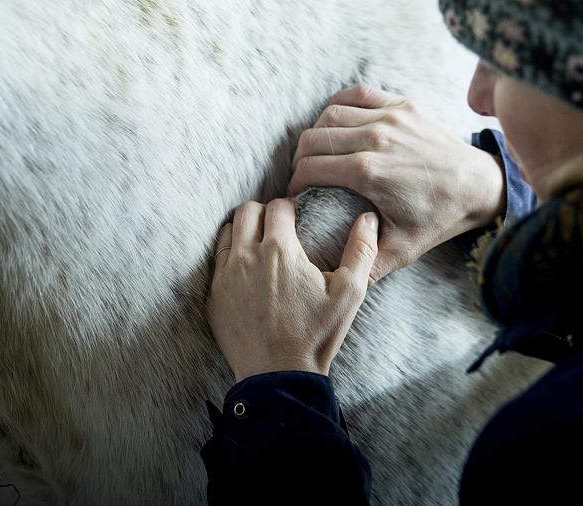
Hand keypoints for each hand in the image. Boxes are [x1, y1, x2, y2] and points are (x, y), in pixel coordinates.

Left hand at [207, 198, 378, 381]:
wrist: (278, 376)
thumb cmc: (316, 335)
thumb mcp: (350, 293)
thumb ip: (362, 249)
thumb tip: (368, 217)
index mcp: (280, 250)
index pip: (278, 206)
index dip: (290, 208)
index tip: (298, 219)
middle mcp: (247, 257)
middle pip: (246, 211)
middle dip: (263, 213)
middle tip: (277, 227)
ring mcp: (225, 277)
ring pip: (226, 232)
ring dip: (243, 231)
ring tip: (259, 245)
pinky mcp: (214, 296)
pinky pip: (216, 262)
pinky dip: (230, 257)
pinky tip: (246, 271)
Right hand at [288, 85, 505, 281]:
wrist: (478, 186)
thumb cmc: (439, 218)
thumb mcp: (401, 250)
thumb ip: (364, 264)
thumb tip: (332, 278)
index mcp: (368, 172)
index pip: (309, 168)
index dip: (295, 182)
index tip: (297, 194)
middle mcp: (375, 139)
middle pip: (313, 139)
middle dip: (300, 158)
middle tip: (304, 174)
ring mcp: (390, 118)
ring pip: (330, 114)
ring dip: (317, 133)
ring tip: (318, 152)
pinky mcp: (403, 105)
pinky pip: (358, 93)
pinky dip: (340, 103)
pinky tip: (337, 121)